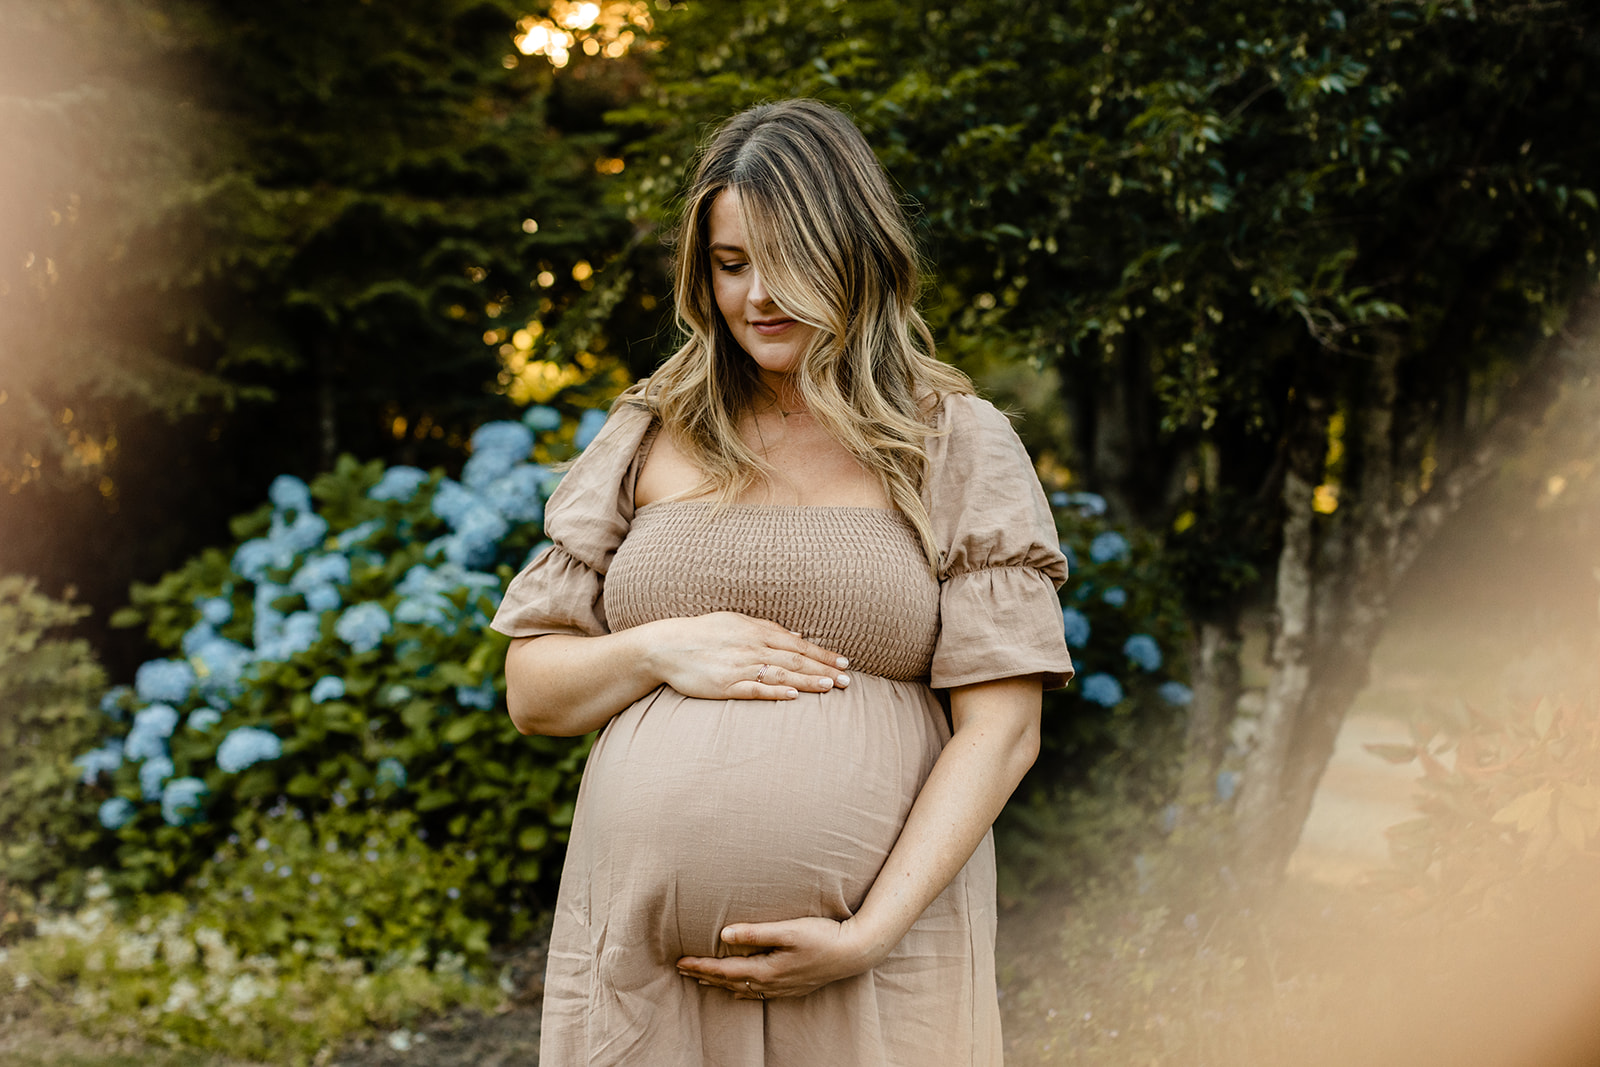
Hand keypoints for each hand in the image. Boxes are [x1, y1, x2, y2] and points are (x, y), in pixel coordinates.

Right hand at [643, 612, 850, 700]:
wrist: (667, 646)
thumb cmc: (704, 633)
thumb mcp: (738, 622)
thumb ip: (768, 629)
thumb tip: (799, 637)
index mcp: (757, 632)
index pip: (798, 645)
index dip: (823, 655)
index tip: (844, 663)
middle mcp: (752, 648)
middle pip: (795, 660)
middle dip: (823, 670)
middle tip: (847, 680)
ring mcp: (739, 667)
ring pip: (781, 674)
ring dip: (807, 680)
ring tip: (830, 687)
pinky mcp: (725, 685)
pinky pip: (755, 689)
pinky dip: (775, 691)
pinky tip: (793, 695)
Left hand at [675, 917, 883, 999]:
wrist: (853, 953)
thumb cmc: (822, 936)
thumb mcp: (788, 930)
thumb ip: (755, 933)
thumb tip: (724, 935)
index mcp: (766, 969)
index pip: (724, 971)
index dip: (700, 966)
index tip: (679, 961)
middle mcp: (770, 983)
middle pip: (728, 983)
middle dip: (704, 976)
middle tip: (681, 970)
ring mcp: (781, 988)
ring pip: (741, 990)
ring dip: (719, 985)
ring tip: (702, 980)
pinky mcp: (791, 987)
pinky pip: (756, 994)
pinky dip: (740, 991)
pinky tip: (738, 990)